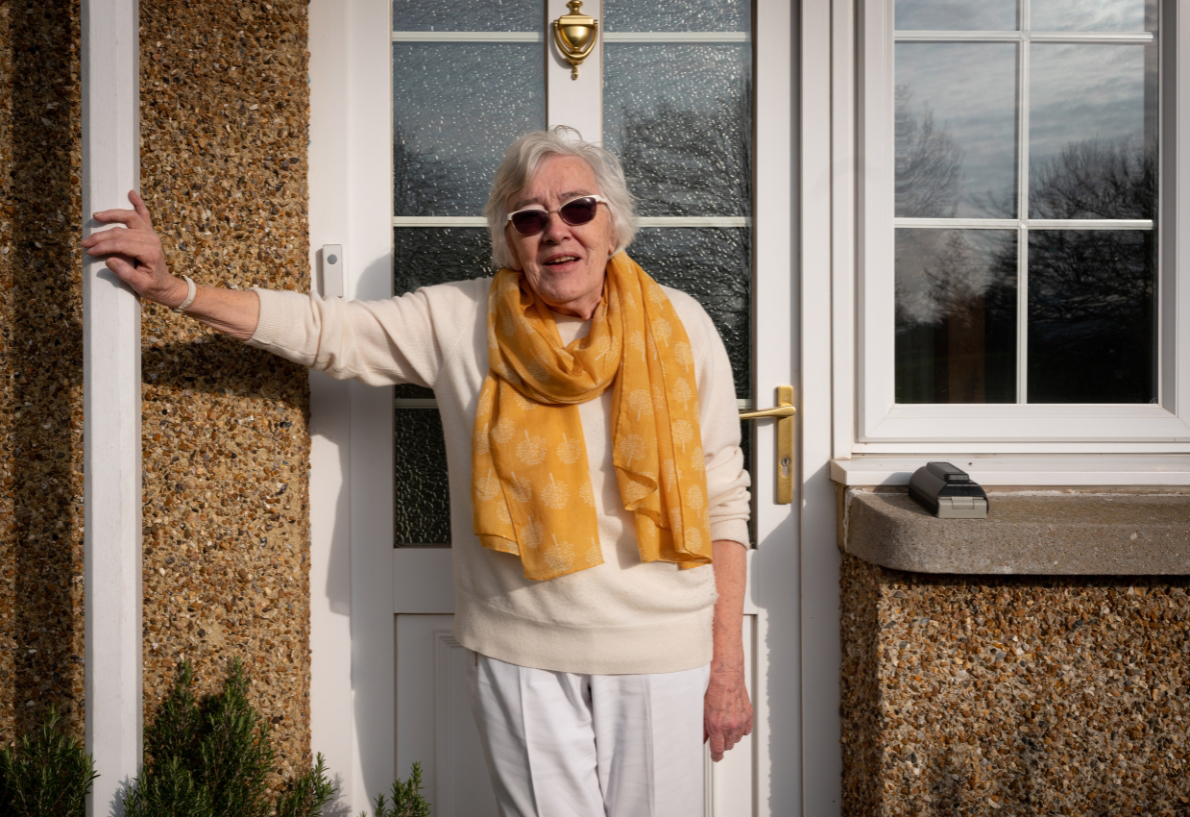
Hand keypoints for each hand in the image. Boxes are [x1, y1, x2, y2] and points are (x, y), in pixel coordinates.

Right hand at [82, 190, 187, 306]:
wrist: (165, 285)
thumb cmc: (152, 286)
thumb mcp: (140, 285)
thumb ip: (125, 273)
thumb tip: (109, 260)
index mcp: (150, 252)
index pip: (121, 244)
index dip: (104, 246)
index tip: (90, 251)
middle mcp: (151, 239)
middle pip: (121, 231)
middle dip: (101, 236)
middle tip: (85, 243)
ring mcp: (151, 233)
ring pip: (129, 218)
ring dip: (112, 215)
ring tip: (96, 216)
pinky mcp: (149, 232)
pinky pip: (144, 214)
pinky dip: (138, 203)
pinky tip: (131, 193)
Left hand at [704, 667, 752, 761]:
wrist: (726, 672)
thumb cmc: (712, 686)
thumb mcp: (701, 708)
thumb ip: (702, 727)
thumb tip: (702, 738)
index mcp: (716, 724)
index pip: (718, 750)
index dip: (715, 756)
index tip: (715, 756)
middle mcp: (731, 724)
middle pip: (728, 746)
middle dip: (722, 743)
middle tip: (716, 735)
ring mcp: (741, 720)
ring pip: (737, 739)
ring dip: (731, 736)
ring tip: (724, 725)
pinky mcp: (749, 714)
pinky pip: (746, 730)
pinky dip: (741, 728)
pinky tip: (734, 721)